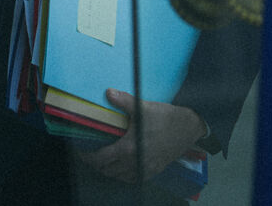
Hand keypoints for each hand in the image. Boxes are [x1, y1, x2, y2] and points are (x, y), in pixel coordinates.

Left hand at [75, 89, 205, 183]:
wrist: (189, 128)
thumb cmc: (166, 118)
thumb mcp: (143, 107)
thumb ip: (124, 101)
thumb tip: (108, 92)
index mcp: (129, 148)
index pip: (101, 159)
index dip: (88, 157)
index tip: (82, 151)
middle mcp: (135, 162)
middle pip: (107, 170)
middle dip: (96, 163)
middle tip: (91, 153)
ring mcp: (145, 168)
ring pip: (119, 176)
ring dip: (109, 169)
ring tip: (105, 158)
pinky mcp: (154, 170)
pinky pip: (133, 178)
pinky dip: (124, 175)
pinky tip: (123, 166)